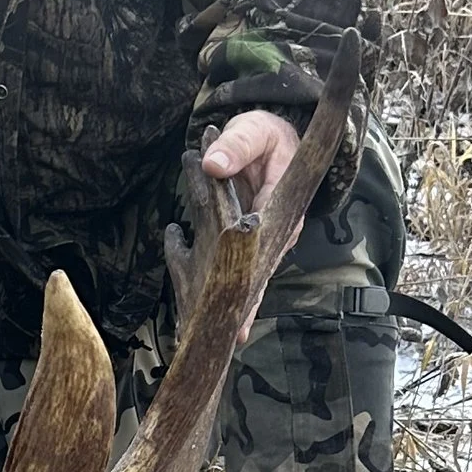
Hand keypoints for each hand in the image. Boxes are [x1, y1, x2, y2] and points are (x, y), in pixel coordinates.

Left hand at [202, 106, 302, 341]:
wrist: (270, 142)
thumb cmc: (264, 136)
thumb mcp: (253, 132)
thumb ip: (235, 147)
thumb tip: (212, 165)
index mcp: (282, 208)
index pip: (266, 244)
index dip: (251, 277)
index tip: (240, 308)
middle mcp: (273, 233)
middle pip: (256, 274)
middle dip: (242, 307)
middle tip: (230, 339)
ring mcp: (258, 243)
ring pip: (241, 279)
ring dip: (224, 305)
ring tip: (207, 336)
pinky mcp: (241, 246)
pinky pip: (223, 269)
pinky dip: (205, 288)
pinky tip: (189, 315)